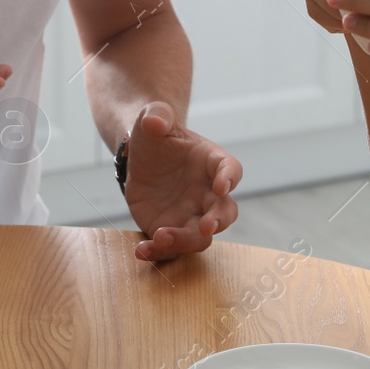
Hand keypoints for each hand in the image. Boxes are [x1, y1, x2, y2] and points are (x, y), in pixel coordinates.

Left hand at [123, 102, 242, 260]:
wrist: (139, 157)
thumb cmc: (155, 136)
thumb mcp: (153, 118)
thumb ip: (157, 115)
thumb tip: (154, 120)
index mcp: (210, 162)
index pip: (230, 169)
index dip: (229, 178)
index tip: (222, 185)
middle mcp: (207, 193)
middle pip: (225, 212)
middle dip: (219, 221)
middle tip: (207, 226)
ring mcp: (191, 215)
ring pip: (200, 237)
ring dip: (185, 241)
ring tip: (161, 237)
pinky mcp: (170, 230)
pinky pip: (170, 248)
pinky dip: (159, 253)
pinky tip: (141, 250)